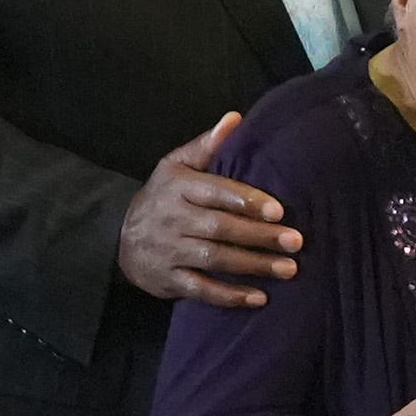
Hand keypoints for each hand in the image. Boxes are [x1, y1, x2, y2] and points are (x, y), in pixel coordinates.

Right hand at [117, 113, 302, 307]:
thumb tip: (236, 118)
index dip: (247, 201)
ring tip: (289, 268)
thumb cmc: (163, 196)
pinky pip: (201, 289)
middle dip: (260, 236)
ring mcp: (170, 250)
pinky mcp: (169, 279)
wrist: (119, 235)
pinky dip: (230, 295)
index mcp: (179, 187)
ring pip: (215, 259)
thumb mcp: (175, 165)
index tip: (279, 211)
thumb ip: (207, 145)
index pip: (216, 192)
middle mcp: (173, 219)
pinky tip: (259, 297)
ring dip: (254, 265)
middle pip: (220, 228)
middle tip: (297, 241)